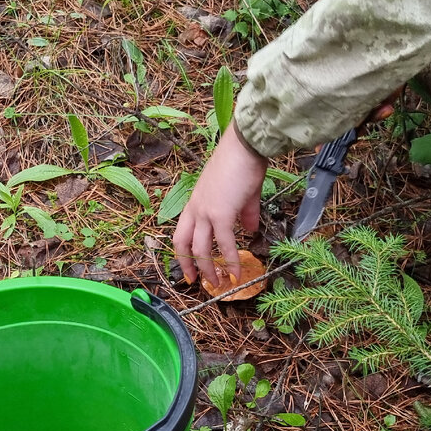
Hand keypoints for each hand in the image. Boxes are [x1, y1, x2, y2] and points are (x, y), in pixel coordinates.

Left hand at [173, 125, 268, 286]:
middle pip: (182, 243)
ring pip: (200, 248)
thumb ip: (243, 214)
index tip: (189, 268)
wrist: (245, 147)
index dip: (183, 253)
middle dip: (188, 265)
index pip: (181, 232)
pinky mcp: (220, 213)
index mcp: (195, 202)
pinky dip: (230, 260)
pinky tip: (237, 272)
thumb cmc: (242, 163)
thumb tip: (249, 229)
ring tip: (218, 283)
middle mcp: (195, 208)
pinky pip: (223, 243)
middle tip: (195, 282)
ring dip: (208, 269)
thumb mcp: (241, 194)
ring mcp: (205, 212)